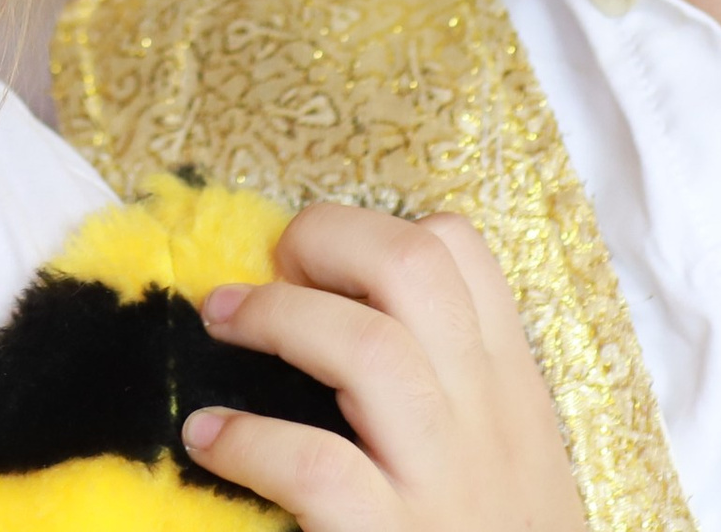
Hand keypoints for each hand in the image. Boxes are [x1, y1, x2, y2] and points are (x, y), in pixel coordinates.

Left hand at [184, 203, 584, 531]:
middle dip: (326, 240)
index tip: (321, 261)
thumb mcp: (503, 472)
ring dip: (277, 318)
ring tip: (219, 322)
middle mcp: (489, 430)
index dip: (378, 228)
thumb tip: (331, 306)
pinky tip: (209, 438)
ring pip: (371, 350)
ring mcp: (446, 492)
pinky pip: (320, 469)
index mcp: (511, 397)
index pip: (461, 252)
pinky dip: (251, 440)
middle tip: (269, 268)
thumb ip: (448, 394)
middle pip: (415, 269)